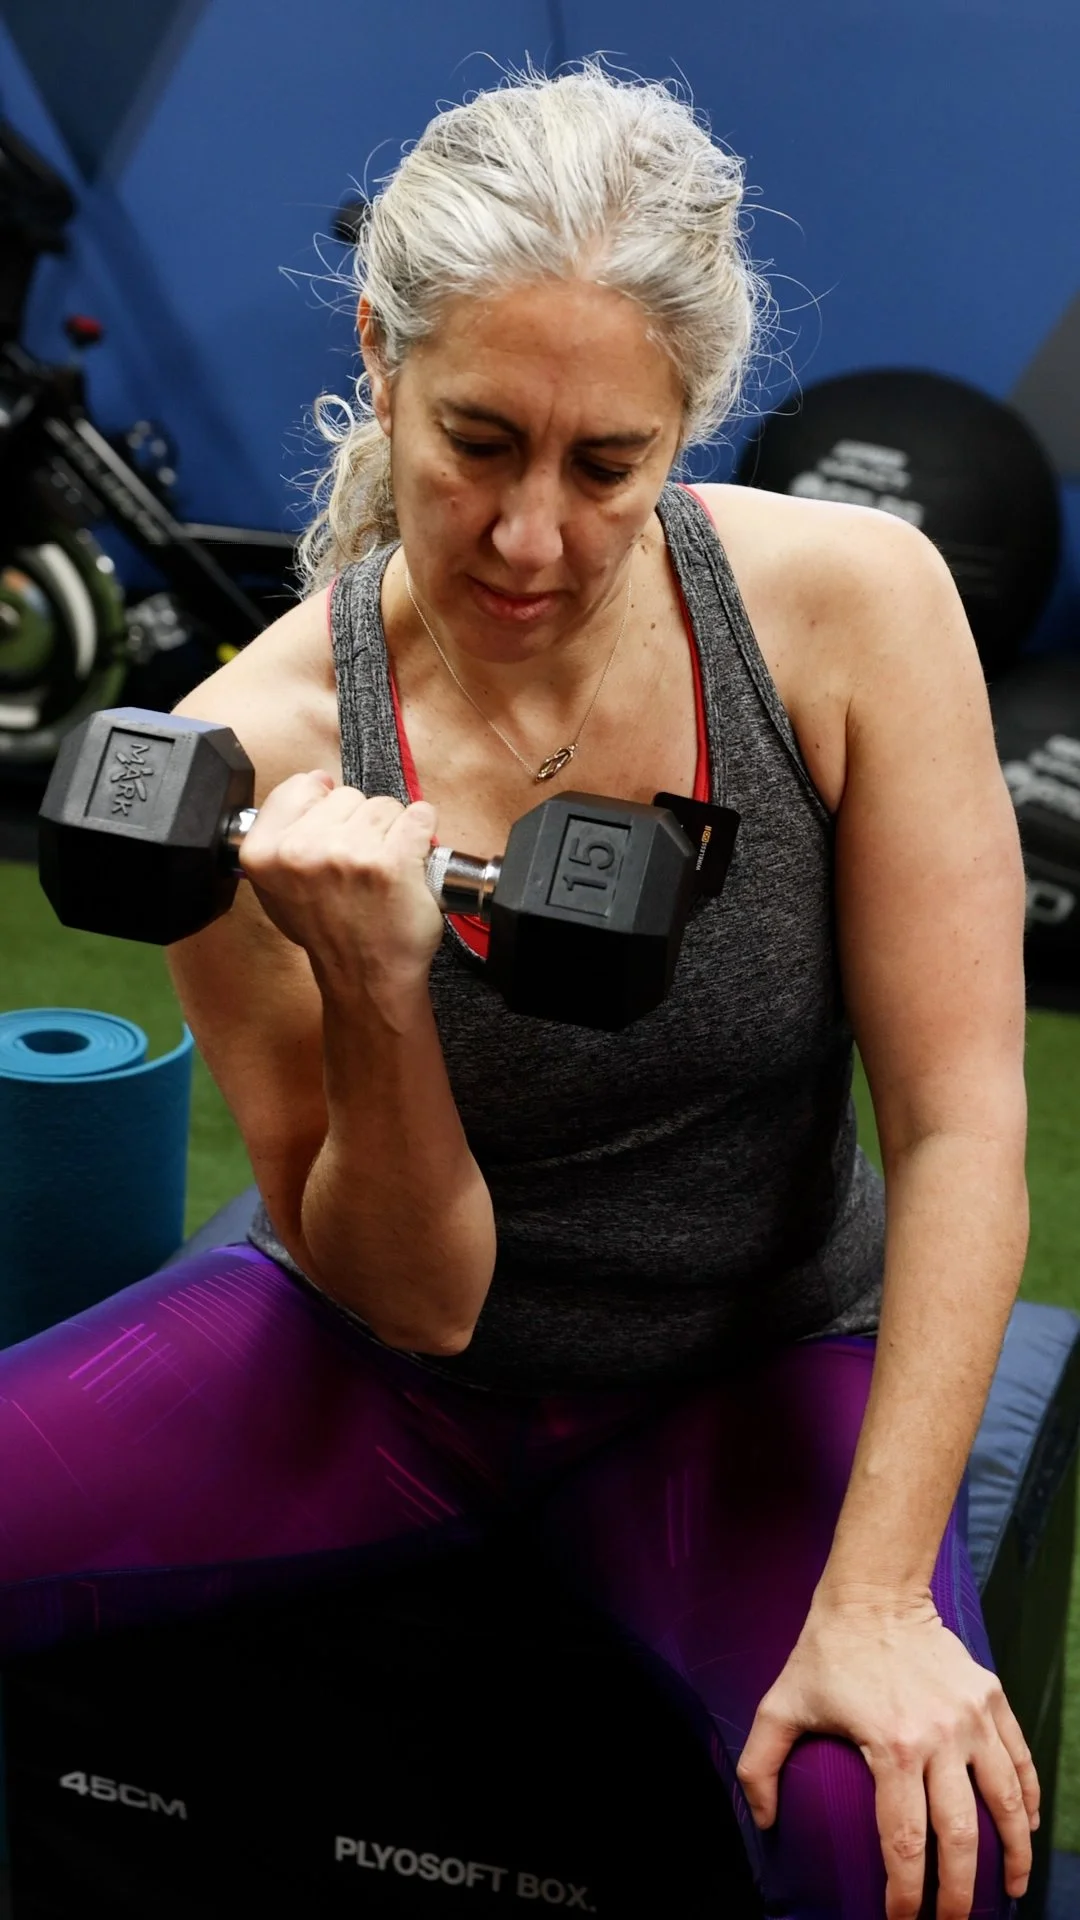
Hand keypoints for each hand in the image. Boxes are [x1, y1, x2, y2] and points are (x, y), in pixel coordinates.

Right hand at [241, 772, 444, 993]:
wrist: (364, 976)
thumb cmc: (329, 932)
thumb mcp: (276, 887)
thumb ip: (283, 832)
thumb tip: (316, 782)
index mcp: (264, 853)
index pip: (301, 786)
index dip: (323, 806)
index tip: (333, 830)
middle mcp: (302, 851)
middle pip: (346, 795)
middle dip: (359, 823)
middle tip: (358, 866)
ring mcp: (348, 854)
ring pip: (384, 806)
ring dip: (392, 832)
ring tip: (382, 870)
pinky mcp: (392, 862)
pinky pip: (420, 816)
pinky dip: (423, 834)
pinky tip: (411, 860)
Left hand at [735, 1592, 1039, 1918]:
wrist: (875, 1590)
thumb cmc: (825, 1650)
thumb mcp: (781, 1705)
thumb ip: (760, 1766)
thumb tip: (765, 1823)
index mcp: (892, 1747)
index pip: (906, 1843)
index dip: (907, 1893)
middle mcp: (941, 1738)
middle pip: (962, 1836)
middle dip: (961, 1893)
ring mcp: (971, 1718)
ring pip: (1006, 1802)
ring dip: (1014, 1853)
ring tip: (1012, 1889)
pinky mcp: (990, 1698)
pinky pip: (1019, 1759)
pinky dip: (1027, 1799)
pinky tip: (1025, 1827)